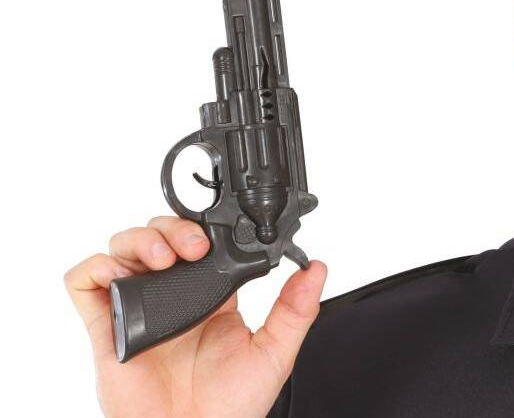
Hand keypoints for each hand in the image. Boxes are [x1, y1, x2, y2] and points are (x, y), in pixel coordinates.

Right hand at [64, 216, 326, 417]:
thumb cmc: (230, 406)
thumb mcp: (274, 352)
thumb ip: (295, 310)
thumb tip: (316, 270)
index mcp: (209, 294)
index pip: (200, 240)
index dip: (205, 228)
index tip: (219, 235)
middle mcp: (171, 294)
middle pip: (159, 234)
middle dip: (173, 227)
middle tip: (194, 246)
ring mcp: (137, 307)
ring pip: (124, 246)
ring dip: (140, 239)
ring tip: (162, 257)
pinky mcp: (107, 327)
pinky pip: (84, 283)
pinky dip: (94, 268)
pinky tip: (119, 278)